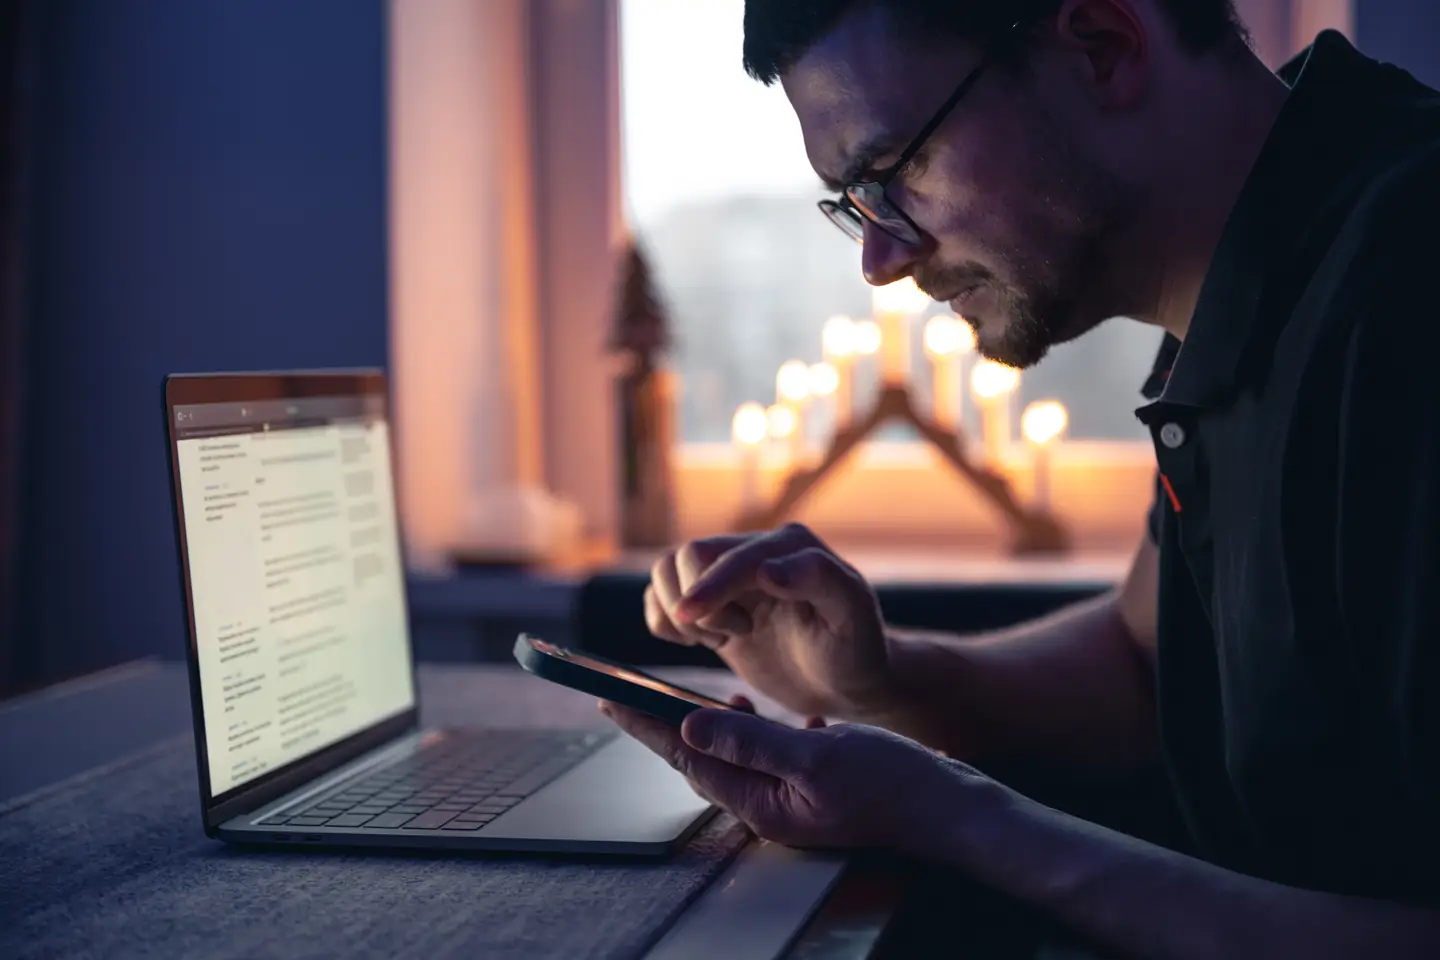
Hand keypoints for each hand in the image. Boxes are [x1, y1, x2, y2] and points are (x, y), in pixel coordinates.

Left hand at [600, 695, 986, 854]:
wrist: (947, 806)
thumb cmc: (890, 784)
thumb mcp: (816, 758)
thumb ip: (753, 743)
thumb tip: (691, 727)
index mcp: (761, 803)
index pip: (687, 759)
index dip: (646, 726)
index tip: (608, 699)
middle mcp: (767, 805)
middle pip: (702, 758)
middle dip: (666, 724)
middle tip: (630, 693)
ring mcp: (789, 798)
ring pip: (735, 755)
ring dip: (714, 725)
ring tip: (700, 700)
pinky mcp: (810, 786)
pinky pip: (769, 756)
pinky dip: (759, 731)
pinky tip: (766, 713)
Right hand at [645, 523, 893, 718]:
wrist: (844, 678)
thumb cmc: (854, 650)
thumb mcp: (852, 616)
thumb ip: (820, 580)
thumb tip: (767, 568)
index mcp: (790, 546)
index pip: (731, 557)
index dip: (708, 586)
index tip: (690, 618)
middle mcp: (755, 550)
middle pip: (688, 556)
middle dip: (696, 603)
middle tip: (733, 636)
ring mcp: (729, 575)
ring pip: (666, 570)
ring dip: (677, 611)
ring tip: (718, 639)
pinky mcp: (710, 602)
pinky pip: (660, 596)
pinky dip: (663, 621)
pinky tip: (703, 642)